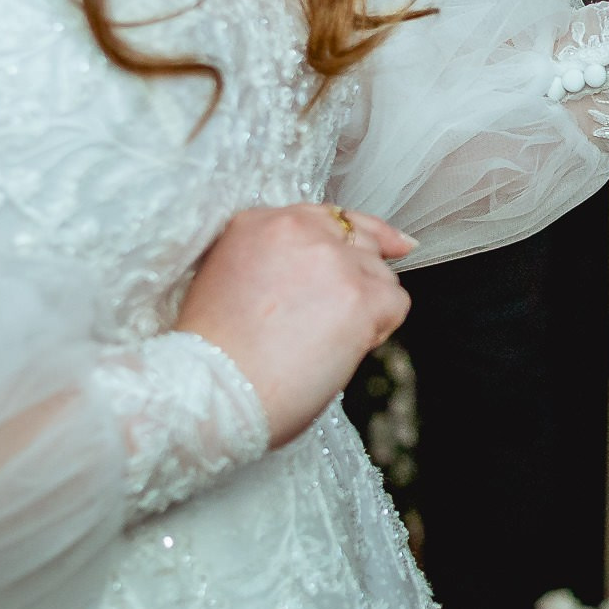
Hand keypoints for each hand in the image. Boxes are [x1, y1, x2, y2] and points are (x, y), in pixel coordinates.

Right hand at [174, 204, 413, 448]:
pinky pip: (395, 303)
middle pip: (359, 239)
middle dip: (362, 271)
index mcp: (257, 223)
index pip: (323, 217)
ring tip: (324, 342)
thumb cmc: (213, 355)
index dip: (350, 236)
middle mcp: (298, 230)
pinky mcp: (362, 295)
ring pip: (380, 274)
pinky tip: (345, 349)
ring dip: (367, 306)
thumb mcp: (226, 280)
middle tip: (355, 304)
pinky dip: (380, 329)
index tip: (382, 242)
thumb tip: (312, 270)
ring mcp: (333, 261)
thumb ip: (270, 259)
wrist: (214, 391)